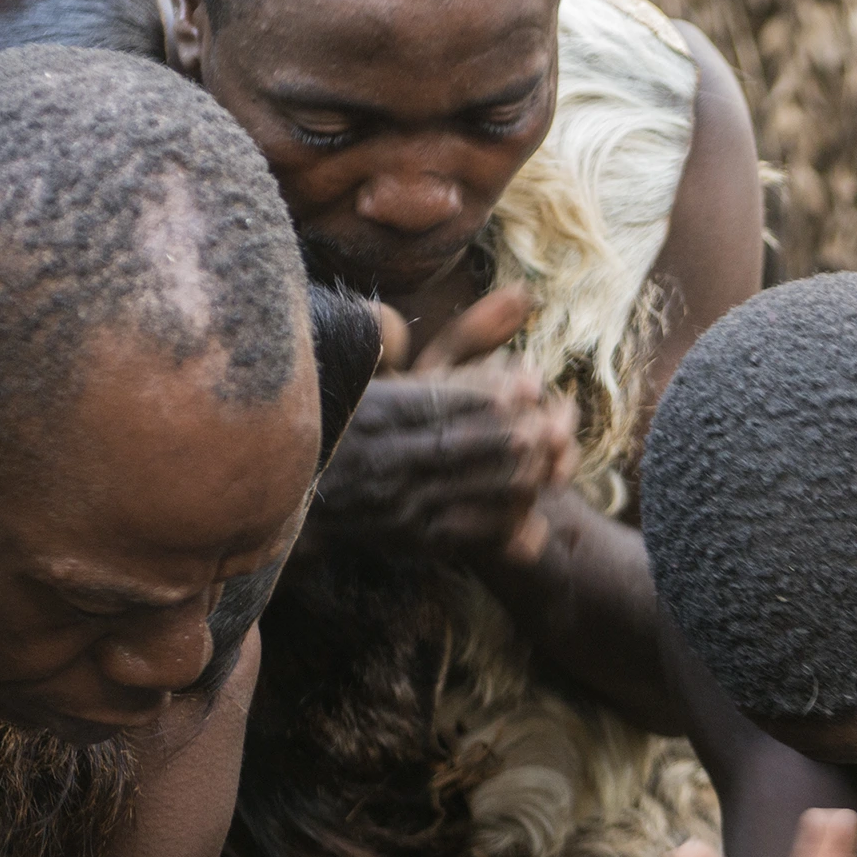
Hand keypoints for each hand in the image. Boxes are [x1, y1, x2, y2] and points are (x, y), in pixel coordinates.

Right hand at [315, 354, 577, 563]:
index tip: (530, 384)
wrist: (303, 497)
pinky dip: (500, 528)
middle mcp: (380, 461)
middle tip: (552, 428)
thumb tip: (406, 315)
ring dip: (512, 482)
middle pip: (452, 448)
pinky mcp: (406, 540)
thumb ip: (384, 341)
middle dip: (508, 439)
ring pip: (461, 494)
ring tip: (552, 466)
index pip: (432, 402)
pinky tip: (534, 517)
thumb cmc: (338, 420)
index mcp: (370, 415)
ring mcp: (393, 506)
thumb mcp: (354, 372)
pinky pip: (460, 536)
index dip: (485, 394)